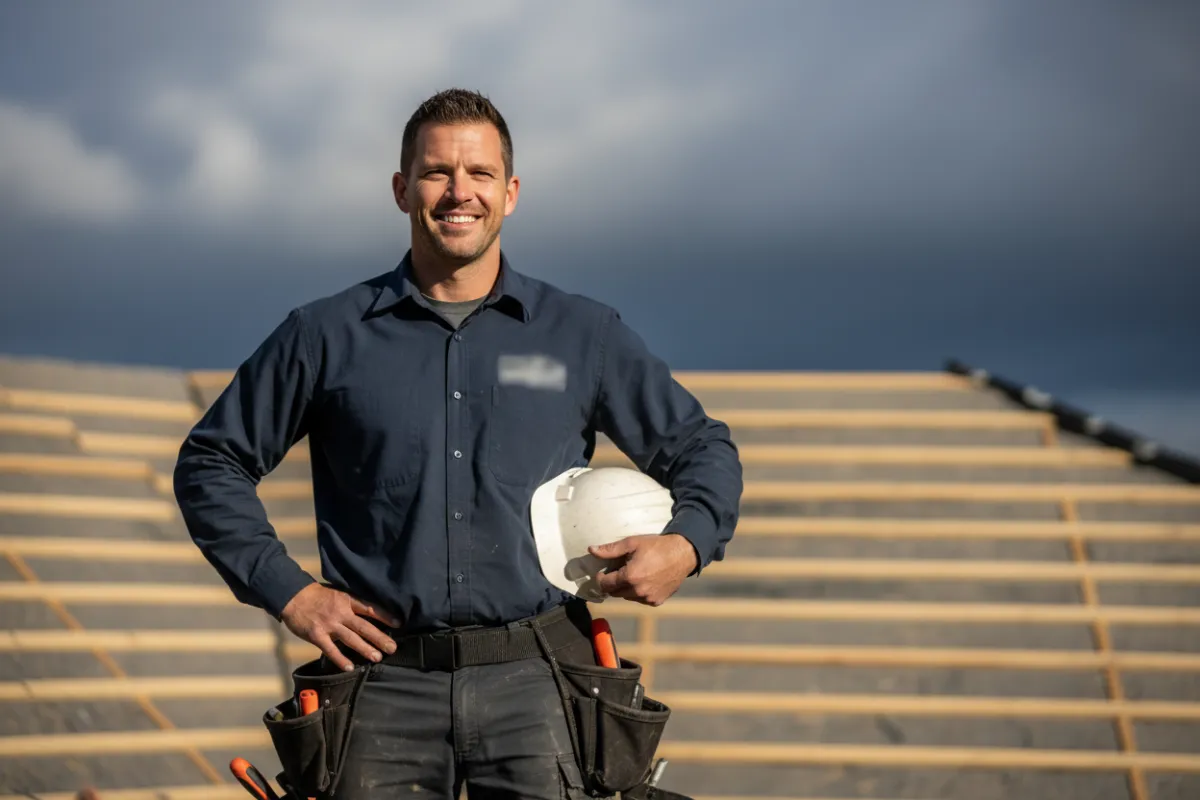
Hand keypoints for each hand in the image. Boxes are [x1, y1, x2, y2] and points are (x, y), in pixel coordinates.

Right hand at [280, 584, 400, 670]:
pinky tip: (350, 667)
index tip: (399, 623)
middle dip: (380, 638)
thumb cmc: (317, 596)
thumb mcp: (337, 594)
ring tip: (378, 657)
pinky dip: (340, 659)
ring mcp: (328, 624)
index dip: (385, 616)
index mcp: (347, 600)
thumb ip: (351, 605)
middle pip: (364, 626)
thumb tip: (369, 615)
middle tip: (393, 648)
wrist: (293, 597)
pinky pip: (331, 649)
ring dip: (365, 649)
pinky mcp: (316, 635)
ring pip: (351, 639)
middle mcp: (340, 612)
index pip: (370, 608)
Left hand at [589, 533, 698, 605]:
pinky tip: (645, 580)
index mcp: (630, 577)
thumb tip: (591, 550)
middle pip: (614, 592)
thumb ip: (610, 549)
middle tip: (618, 571)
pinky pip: (640, 599)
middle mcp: (638, 591)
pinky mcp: (656, 601)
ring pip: (627, 597)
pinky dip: (638, 592)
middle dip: (613, 583)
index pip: (605, 584)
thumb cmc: (657, 546)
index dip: (601, 577)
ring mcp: (648, 598)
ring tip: (633, 574)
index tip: (603, 571)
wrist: (682, 554)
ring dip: (625, 588)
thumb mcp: (632, 543)